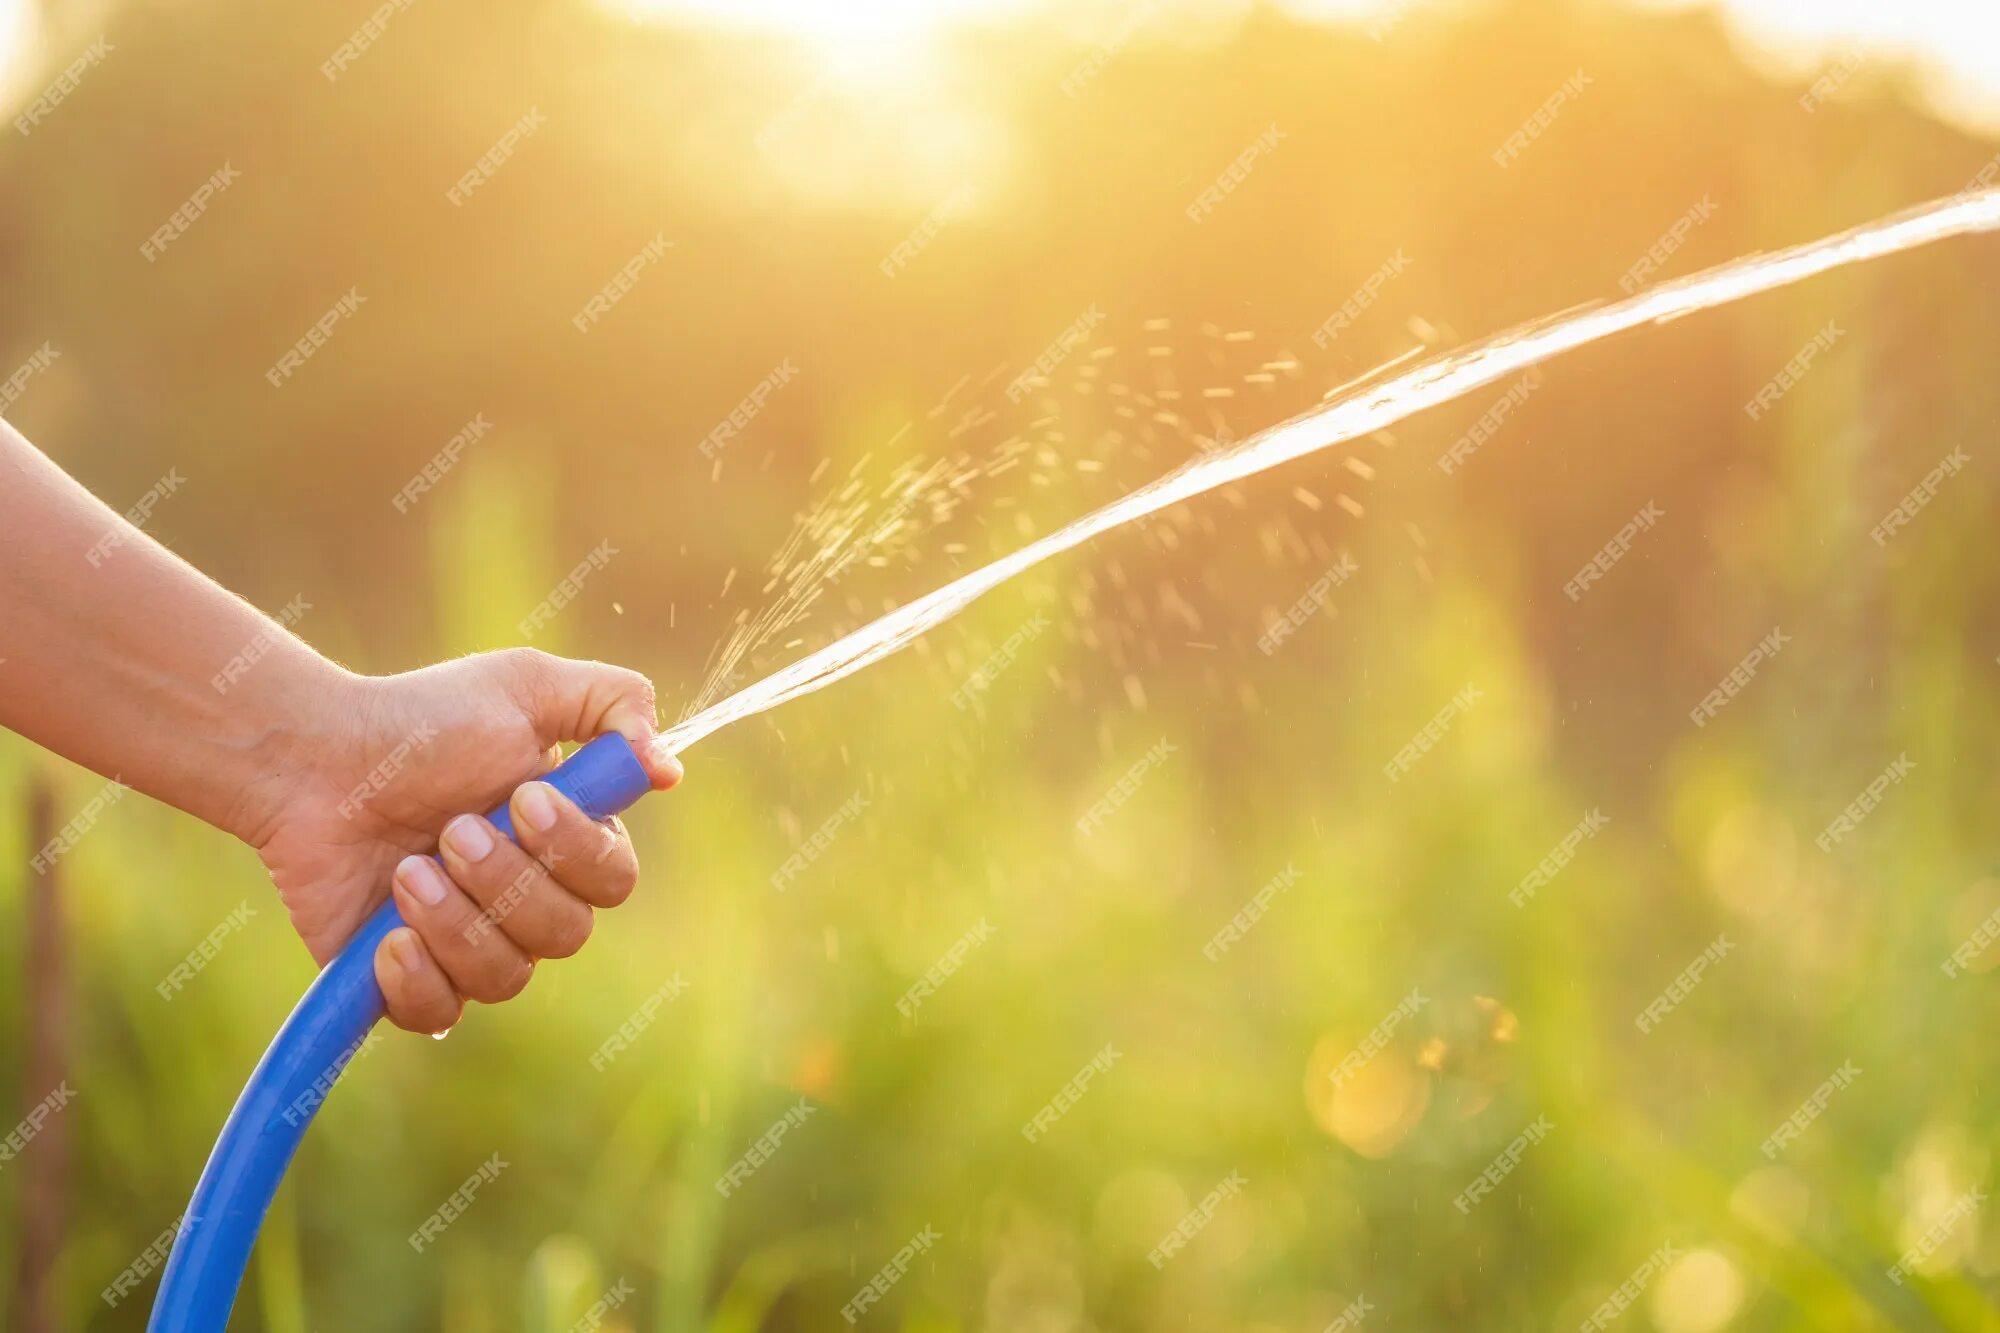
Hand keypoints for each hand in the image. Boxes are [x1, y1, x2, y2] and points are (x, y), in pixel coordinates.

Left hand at [244, 648, 681, 1032]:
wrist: (313, 761)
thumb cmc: (423, 719)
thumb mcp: (526, 685)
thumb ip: (615, 704)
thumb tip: (668, 769)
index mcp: (566, 840)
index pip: (614, 879)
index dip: (576, 852)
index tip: (524, 799)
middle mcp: (527, 901)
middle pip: (567, 935)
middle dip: (508, 883)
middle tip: (452, 830)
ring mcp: (469, 944)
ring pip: (507, 977)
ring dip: (457, 921)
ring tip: (409, 870)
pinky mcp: (408, 980)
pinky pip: (440, 1014)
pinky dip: (418, 980)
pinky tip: (389, 937)